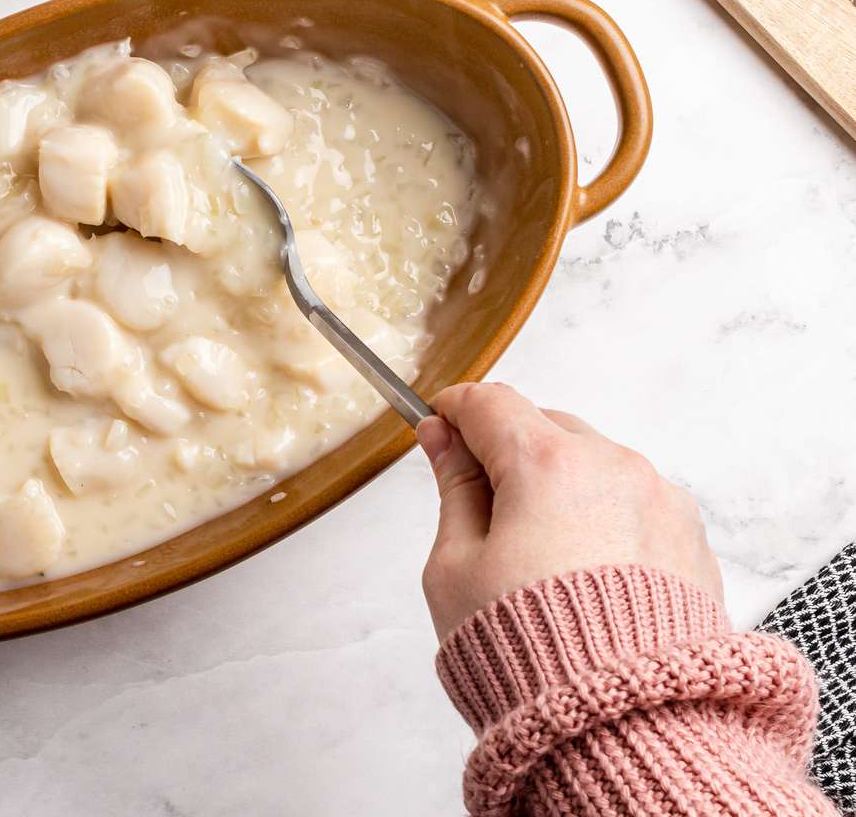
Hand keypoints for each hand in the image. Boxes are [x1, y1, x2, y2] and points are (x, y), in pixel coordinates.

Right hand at [416, 382, 722, 639]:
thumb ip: (452, 488)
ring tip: (536, 554)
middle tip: (477, 504)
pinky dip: (603, 519)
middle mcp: (614, 467)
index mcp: (547, 463)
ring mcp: (661, 500)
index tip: (436, 431)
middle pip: (545, 427)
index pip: (490, 403)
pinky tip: (581, 573)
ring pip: (594, 464)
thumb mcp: (455, 566)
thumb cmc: (528, 650)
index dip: (454, 413)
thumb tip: (443, 440)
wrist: (621, 722)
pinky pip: (635, 504)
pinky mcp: (690, 539)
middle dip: (508, 451)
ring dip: (559, 485)